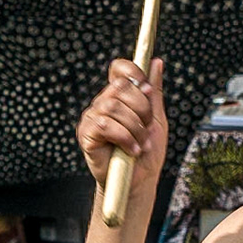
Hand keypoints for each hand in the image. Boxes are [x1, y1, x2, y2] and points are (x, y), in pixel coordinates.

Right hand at [77, 59, 166, 195]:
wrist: (139, 180)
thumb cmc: (146, 152)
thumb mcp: (156, 118)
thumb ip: (154, 91)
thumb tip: (156, 62)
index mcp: (118, 97)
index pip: (119, 69)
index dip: (134, 72)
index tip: (148, 90)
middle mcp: (102, 103)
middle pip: (121, 86)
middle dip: (142, 108)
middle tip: (147, 128)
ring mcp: (92, 118)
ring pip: (114, 106)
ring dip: (135, 127)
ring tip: (140, 143)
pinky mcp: (86, 134)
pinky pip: (105, 125)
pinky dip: (125, 138)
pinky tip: (131, 149)